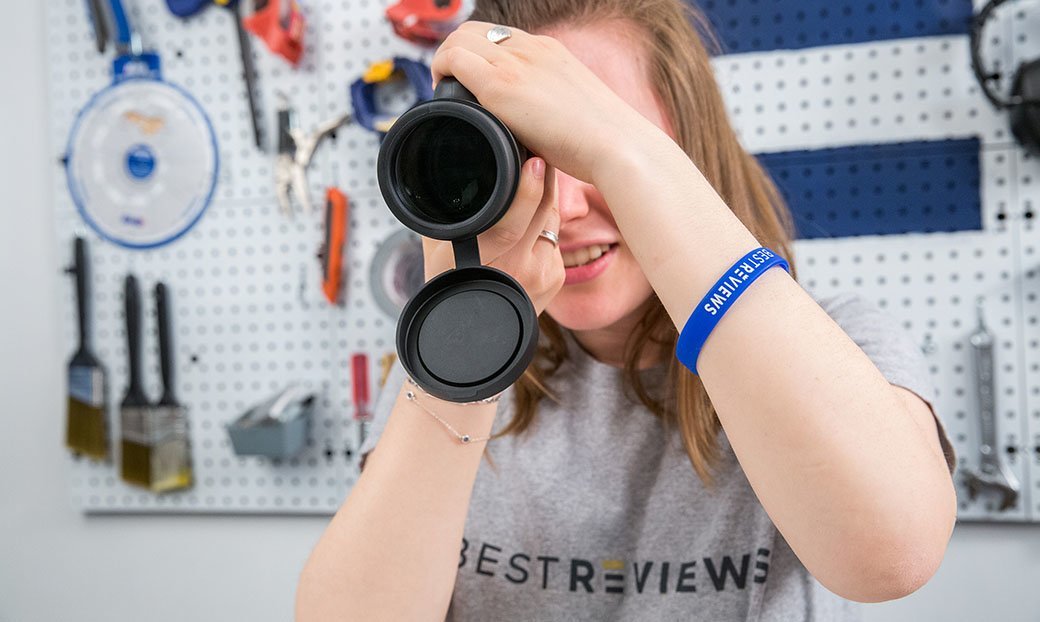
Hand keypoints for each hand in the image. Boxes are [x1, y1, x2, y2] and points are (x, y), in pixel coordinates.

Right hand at [422, 157, 563, 315]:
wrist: (473, 334)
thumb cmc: (449, 286)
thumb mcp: (436, 252)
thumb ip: (443, 217)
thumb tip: (437, 178)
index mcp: (484, 261)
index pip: (511, 222)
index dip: (526, 190)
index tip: (533, 161)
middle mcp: (516, 270)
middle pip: (542, 211)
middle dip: (544, 179)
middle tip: (538, 153)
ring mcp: (541, 275)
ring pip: (552, 221)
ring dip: (545, 200)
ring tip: (534, 180)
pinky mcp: (557, 279)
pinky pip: (555, 239)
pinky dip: (545, 226)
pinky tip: (532, 222)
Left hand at [430, 21, 653, 183]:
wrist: (618, 146)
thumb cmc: (604, 142)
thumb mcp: (575, 112)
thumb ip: (552, 109)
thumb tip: (540, 131)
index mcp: (551, 52)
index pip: (503, 37)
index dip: (480, 54)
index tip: (474, 81)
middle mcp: (532, 48)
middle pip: (475, 30)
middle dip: (457, 53)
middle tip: (453, 86)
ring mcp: (516, 63)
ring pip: (460, 39)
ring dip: (446, 61)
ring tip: (447, 91)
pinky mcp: (501, 84)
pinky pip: (454, 59)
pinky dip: (441, 71)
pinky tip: (444, 95)